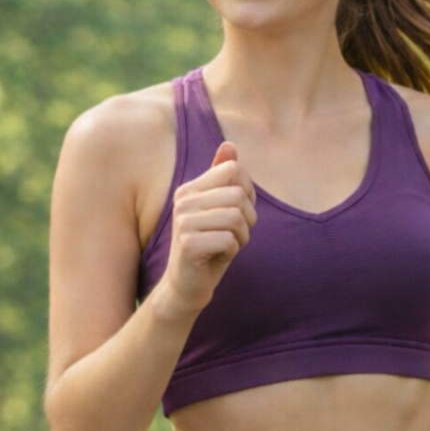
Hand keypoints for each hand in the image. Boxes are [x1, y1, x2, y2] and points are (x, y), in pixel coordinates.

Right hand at [160, 141, 257, 316]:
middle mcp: (182, 201)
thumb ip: (222, 178)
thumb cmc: (209, 246)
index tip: (239, 212)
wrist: (186, 285)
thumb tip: (229, 145)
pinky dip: (233, 250)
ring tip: (227, 245)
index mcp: (189, 189)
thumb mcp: (219, 210)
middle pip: (238, 195)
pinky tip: (218, 256)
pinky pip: (230, 239)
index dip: (248, 192)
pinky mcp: (188, 244)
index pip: (233, 170)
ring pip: (236, 217)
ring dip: (242, 236)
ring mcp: (182, 222)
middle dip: (248, 218)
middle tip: (235, 234)